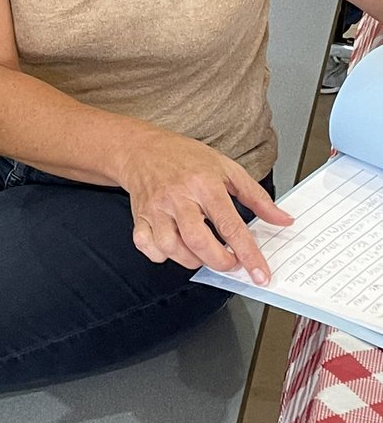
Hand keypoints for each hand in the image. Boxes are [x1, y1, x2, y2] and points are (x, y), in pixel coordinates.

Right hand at [119, 128, 292, 283]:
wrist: (142, 148)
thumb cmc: (185, 157)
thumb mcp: (227, 168)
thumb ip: (257, 197)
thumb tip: (282, 220)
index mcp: (204, 184)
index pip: (230, 225)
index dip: (248, 254)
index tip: (260, 273)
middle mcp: (178, 197)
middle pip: (198, 241)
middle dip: (219, 262)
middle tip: (230, 262)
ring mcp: (156, 208)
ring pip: (171, 248)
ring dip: (192, 260)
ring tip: (202, 251)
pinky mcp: (139, 217)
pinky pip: (148, 246)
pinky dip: (162, 255)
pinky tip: (174, 246)